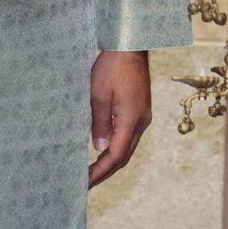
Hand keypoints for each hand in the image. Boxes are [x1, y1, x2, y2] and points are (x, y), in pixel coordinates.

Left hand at [88, 50, 151, 187]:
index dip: (100, 172)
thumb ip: (99, 124)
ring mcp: (143, 115)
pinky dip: (116, 147)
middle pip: (125, 156)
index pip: (116, 156)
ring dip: (111, 161)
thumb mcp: (98, 96)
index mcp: (131, 120)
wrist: (131, 44)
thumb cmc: (113, 67)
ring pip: (128, 147)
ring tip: (93, 171)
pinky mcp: (140, 109)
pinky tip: (104, 149)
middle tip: (86, 183)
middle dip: (106, 172)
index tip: (84, 184)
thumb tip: (100, 148)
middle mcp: (141, 121)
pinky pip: (129, 135)